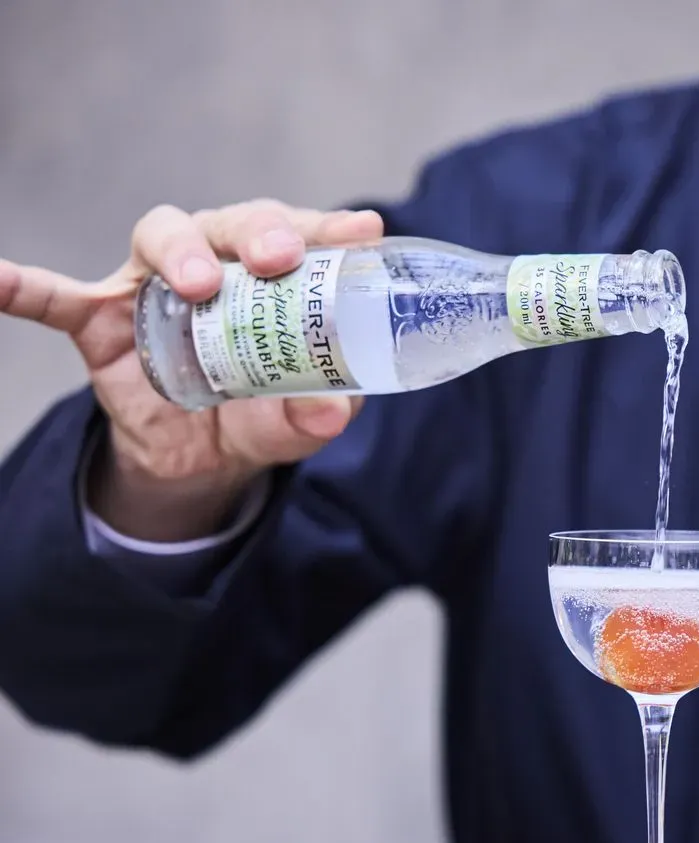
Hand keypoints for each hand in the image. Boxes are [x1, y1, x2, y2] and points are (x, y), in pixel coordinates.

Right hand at [0, 200, 382, 540]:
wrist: (195, 459)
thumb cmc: (257, 415)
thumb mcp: (290, 425)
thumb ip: (311, 416)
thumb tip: (335, 410)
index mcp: (273, 279)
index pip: (301, 238)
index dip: (328, 228)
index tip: (362, 230)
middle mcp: (215, 264)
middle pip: (233, 222)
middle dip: (259, 231)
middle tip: (280, 259)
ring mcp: (151, 285)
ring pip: (161, 234)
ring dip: (179, 250)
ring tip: (197, 283)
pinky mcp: (97, 319)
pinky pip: (53, 296)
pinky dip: (23, 285)